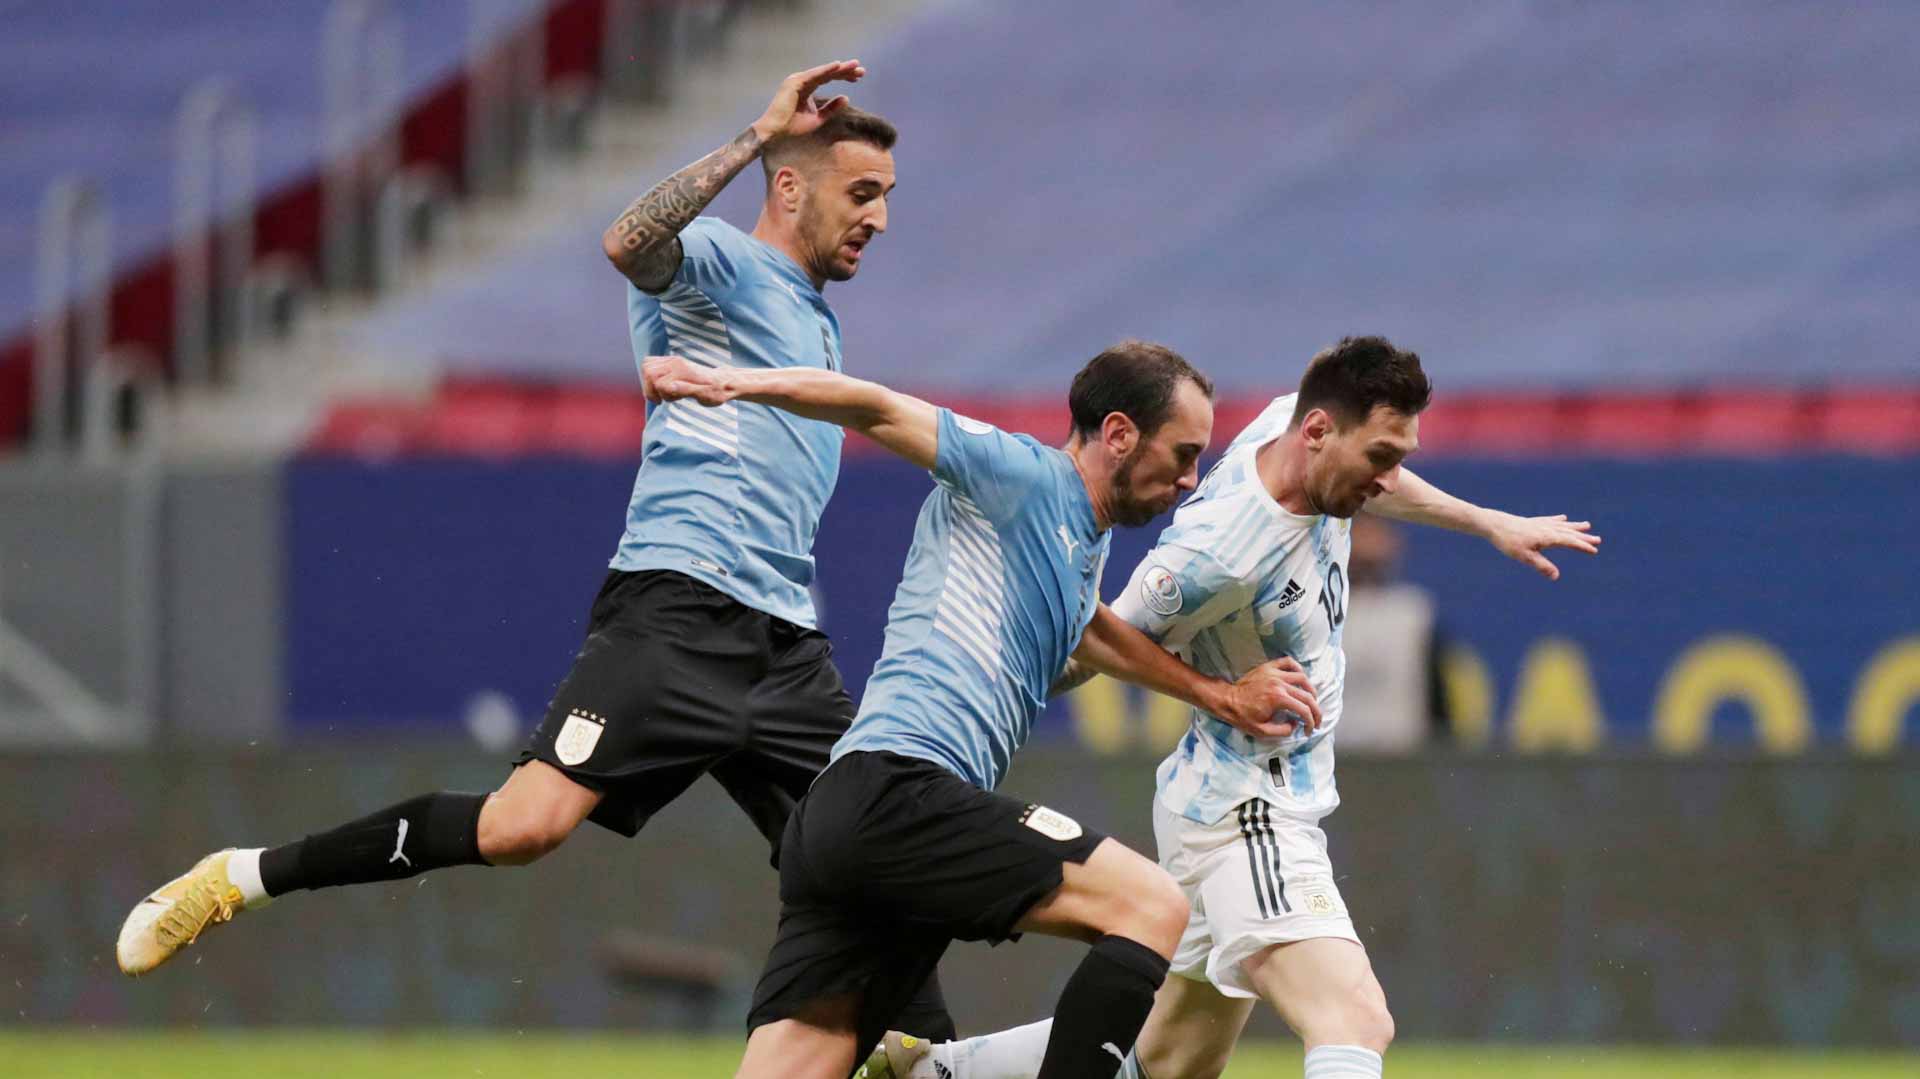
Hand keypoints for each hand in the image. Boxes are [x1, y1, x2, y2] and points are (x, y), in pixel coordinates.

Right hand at [642, 355, 734, 406]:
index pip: (656, 381)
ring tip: (663, 391)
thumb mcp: (704, 395)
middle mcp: (675, 361)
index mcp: (682, 370)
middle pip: (648, 371)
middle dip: (649, 388)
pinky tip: (663, 385)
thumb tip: (669, 386)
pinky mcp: (672, 361)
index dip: (657, 394)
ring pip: (647, 366)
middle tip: (661, 398)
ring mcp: (673, 359)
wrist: (723, 382)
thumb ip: (685, 390)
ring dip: (650, 382)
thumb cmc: (715, 392)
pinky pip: (651, 364)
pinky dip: (651, 376)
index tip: (663, 402)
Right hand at [751, 60, 865, 142]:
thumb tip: (846, 98)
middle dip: (845, 71)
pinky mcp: (794, 82)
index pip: (828, 78)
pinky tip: (838, 66)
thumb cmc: (792, 127)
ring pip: (823, 72)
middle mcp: (802, 81)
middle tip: (862, 70)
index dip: (843, 77)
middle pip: (827, 73)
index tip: (858, 78)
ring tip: (855, 66)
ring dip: (839, 69)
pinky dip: (826, 70)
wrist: (776, 133)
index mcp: (806, 87)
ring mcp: (797, 80)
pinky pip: (814, 75)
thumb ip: (831, 108)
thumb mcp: (818, 118)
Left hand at [1215, 657, 1320, 738]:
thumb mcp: (1262, 731)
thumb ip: (1283, 730)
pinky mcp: (1268, 668)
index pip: (1304, 710)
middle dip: (1315, 710)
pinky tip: (1300, 677)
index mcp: (1279, 699)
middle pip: (1307, 695)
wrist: (1227, 700)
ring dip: (1310, 690)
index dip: (1310, 722)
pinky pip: (1288, 662)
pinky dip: (1297, 668)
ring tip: (1311, 700)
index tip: (1308, 730)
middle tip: (1316, 720)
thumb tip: (1295, 725)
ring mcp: (1274, 673)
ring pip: (1302, 678)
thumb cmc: (1242, 716)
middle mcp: (1279, 684)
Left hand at [1486, 512, 1601, 580]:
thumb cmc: (1509, 541)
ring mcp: (1540, 524)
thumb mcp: (1524, 557)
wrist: (1494, 525)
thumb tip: (1556, 576)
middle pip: (1569, 533)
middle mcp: (1546, 528)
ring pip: (1562, 525)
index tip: (1594, 550)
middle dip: (1583, 537)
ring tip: (1587, 526)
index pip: (1569, 542)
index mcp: (1547, 537)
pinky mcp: (1532, 522)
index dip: (1582, 546)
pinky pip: (1550, 520)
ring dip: (1575, 527)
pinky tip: (1563, 518)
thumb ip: (1541, 566)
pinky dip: (1558, 520)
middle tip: (1598, 540)